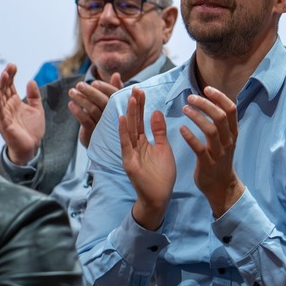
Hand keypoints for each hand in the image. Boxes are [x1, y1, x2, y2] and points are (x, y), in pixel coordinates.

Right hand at [0, 64, 44, 163]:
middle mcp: (6, 107)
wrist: (32, 148)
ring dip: (1, 86)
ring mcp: (4, 115)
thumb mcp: (37, 109)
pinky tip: (0, 91)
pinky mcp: (4, 124)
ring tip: (5, 74)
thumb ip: (34, 96)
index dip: (11, 75)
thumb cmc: (32, 131)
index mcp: (14, 103)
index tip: (13, 65)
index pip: (9, 86)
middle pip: (3, 89)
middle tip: (10, 65)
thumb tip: (31, 81)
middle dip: (6, 77)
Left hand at [69, 72, 122, 146]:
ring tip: (71, 92)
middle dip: (90, 92)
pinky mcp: (94, 133)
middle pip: (102, 101)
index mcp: (119, 106)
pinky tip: (71, 104)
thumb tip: (116, 74)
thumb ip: (114, 89)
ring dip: (81, 99)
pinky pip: (85, 120)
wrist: (103, 142)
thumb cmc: (107, 117)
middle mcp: (113, 116)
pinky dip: (77, 111)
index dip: (104, 87)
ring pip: (92, 110)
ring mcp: (103, 125)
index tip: (94, 83)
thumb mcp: (112, 103)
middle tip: (79, 84)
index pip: (114, 95)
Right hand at [119, 87, 175, 230]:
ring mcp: (130, 153)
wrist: (159, 197)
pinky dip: (123, 132)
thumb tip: (157, 111)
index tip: (141, 90)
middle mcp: (134, 145)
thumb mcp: (163, 148)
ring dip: (129, 114)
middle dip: (134, 105)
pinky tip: (122, 119)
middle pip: (134, 121)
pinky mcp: (129, 162)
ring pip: (129, 130)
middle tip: (134, 88)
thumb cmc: (161, 175)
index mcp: (143, 142)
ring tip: (130, 98)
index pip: (140, 119)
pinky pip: (126, 144)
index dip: (141, 105)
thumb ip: (159, 131)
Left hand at [181, 87, 243, 217]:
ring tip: (184, 109)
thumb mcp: (226, 139)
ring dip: (197, 117)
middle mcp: (228, 141)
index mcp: (232, 132)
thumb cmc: (220, 158)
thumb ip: (221, 122)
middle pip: (220, 117)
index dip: (219, 97)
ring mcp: (219, 153)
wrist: (221, 185)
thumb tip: (213, 99)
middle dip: (205, 104)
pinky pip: (199, 148)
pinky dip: (190, 137)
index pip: (231, 109)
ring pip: (211, 130)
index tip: (206, 88)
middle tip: (190, 97)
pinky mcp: (208, 163)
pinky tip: (181, 129)